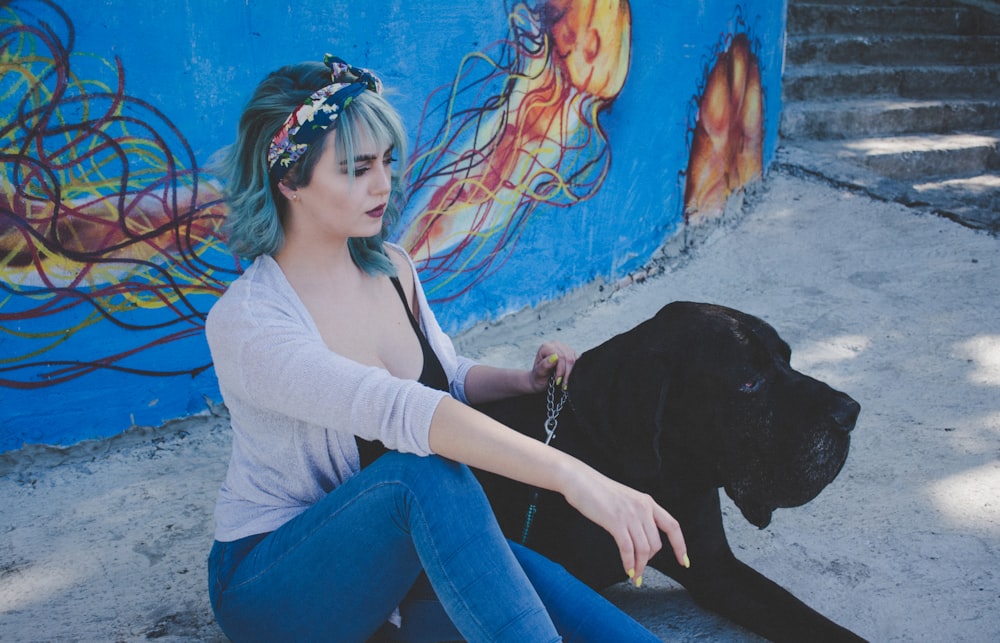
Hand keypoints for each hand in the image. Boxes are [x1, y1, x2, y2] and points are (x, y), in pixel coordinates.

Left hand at [529, 341, 577, 392]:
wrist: (540, 381)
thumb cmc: (538, 377)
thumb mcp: (539, 373)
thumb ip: (545, 364)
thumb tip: (555, 356)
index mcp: (546, 347)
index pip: (560, 356)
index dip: (561, 369)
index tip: (557, 381)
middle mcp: (556, 344)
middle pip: (568, 358)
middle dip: (567, 373)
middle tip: (563, 385)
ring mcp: (565, 348)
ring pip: (574, 360)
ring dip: (571, 373)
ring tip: (565, 383)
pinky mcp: (572, 353)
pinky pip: (578, 361)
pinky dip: (575, 371)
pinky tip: (570, 377)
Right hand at [561, 464, 688, 585]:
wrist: (580, 480)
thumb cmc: (598, 491)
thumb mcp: (626, 500)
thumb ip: (637, 514)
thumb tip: (642, 538)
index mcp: (648, 502)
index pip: (672, 526)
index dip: (680, 546)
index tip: (684, 561)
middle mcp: (643, 508)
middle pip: (656, 543)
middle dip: (649, 561)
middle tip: (640, 570)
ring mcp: (630, 515)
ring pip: (644, 549)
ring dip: (640, 566)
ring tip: (635, 576)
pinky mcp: (616, 522)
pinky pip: (628, 549)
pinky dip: (629, 563)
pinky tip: (627, 571)